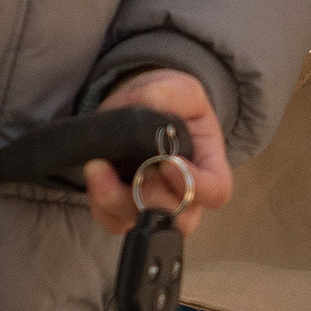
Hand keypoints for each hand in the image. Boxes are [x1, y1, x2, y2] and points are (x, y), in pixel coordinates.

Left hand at [81, 71, 232, 237]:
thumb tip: (150, 109)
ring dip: (115, 198)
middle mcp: (184, 194)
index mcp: (208, 165)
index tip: (168, 163)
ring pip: (140, 223)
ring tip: (98, 167)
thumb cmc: (170, 100)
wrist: (141, 105)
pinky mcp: (125, 208)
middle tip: (135, 171)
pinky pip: (113, 221)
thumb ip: (170, 96)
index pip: (216, 192)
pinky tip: (95, 174)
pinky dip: (100, 203)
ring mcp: (154, 204)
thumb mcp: (180, 88)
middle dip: (152, 199)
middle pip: (179, 219)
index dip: (194, 186)